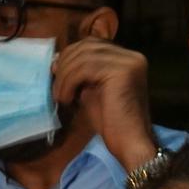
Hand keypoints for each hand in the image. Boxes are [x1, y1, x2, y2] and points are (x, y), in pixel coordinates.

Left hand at [51, 38, 155, 170]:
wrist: (130, 144)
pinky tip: (67, 99)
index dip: (71, 55)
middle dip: (66, 63)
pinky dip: (70, 82)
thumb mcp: (93, 91)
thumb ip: (82, 74)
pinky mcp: (122, 71)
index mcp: (128, 58)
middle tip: (56, 86)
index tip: (56, 73)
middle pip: (88, 45)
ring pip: (84, 56)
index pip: (93, 44)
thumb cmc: (112, 124)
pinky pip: (85, 67)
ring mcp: (128, 62)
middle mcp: (132, 56)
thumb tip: (57, 60)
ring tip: (61, 97)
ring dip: (65, 75)